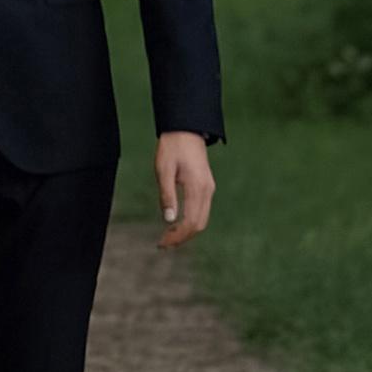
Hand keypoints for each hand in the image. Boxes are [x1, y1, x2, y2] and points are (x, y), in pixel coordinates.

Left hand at [155, 131, 214, 252]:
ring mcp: (209, 188)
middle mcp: (207, 190)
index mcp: (197, 187)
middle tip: (163, 244)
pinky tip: (177, 223)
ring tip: (168, 237)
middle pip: (199, 225)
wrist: (186, 128)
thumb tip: (168, 220)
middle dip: (182, 238)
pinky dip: (191, 221)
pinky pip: (202, 210)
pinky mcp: (206, 186)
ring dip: (187, 231)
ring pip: (202, 219)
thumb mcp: (163, 169)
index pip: (190, 222)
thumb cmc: (172, 146)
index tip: (162, 243)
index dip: (177, 236)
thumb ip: (167, 195)